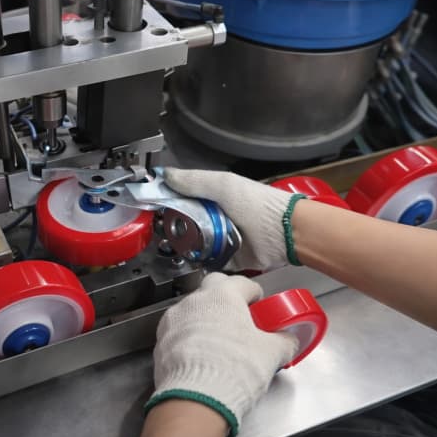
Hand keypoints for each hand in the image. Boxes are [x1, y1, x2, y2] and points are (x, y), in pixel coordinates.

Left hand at [147, 273, 297, 436]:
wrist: (196, 397)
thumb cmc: (235, 368)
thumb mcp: (271, 353)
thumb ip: (283, 341)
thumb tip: (288, 340)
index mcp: (223, 295)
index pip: (242, 283)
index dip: (254, 294)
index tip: (260, 305)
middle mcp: (195, 301)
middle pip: (213, 289)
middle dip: (226, 299)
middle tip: (240, 319)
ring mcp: (174, 319)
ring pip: (193, 310)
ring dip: (206, 319)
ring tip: (221, 342)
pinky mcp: (161, 339)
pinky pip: (179, 331)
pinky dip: (191, 337)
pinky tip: (202, 356)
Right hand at [164, 168, 303, 270]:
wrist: (286, 234)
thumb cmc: (259, 205)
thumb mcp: (223, 185)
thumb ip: (193, 180)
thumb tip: (165, 176)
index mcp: (214, 195)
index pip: (183, 195)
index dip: (167, 199)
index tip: (150, 203)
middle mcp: (216, 215)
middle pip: (185, 221)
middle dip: (173, 226)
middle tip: (161, 229)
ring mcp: (222, 237)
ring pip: (193, 242)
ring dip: (185, 245)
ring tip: (172, 246)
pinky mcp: (228, 257)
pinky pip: (207, 260)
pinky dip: (200, 261)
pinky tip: (190, 260)